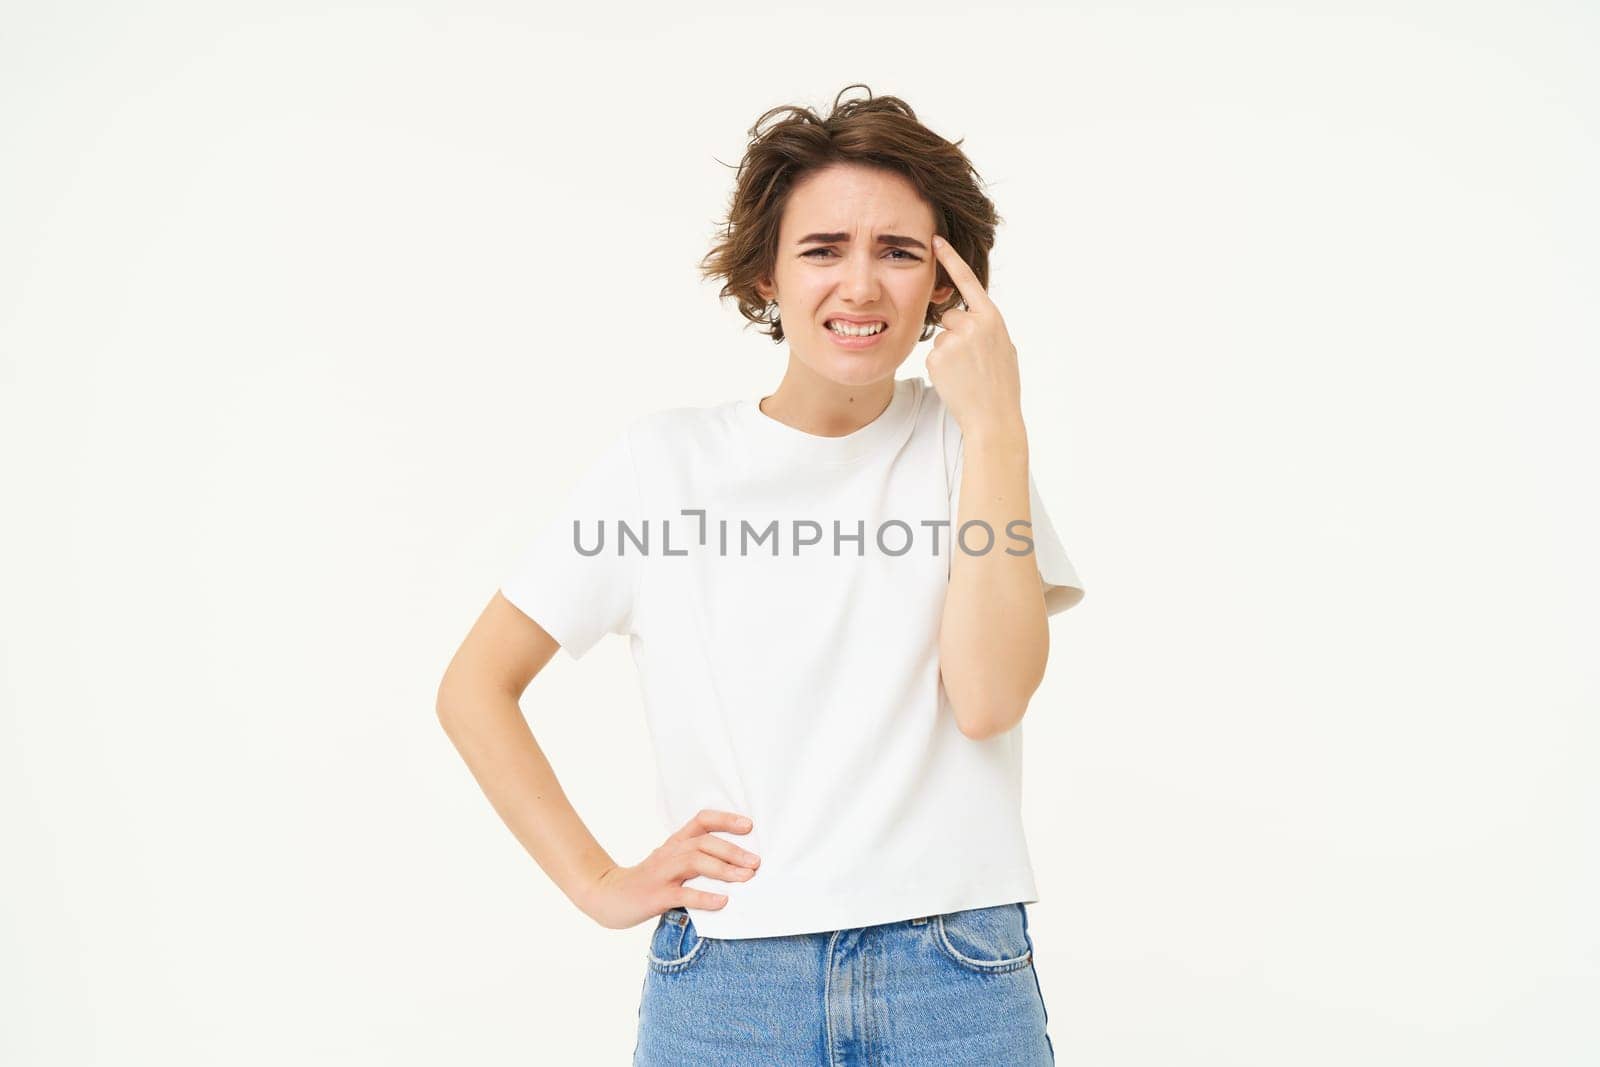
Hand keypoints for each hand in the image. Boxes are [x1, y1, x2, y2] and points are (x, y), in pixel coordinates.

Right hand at [579, 809, 760, 929]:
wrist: (607, 896)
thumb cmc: (647, 882)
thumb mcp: (670, 864)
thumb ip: (696, 861)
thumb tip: (737, 865)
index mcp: (675, 843)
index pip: (701, 821)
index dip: (725, 819)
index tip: (749, 826)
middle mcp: (669, 853)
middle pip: (704, 842)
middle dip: (733, 851)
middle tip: (756, 863)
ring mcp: (661, 874)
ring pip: (695, 862)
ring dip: (723, 869)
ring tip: (746, 878)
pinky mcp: (655, 896)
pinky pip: (682, 894)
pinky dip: (704, 897)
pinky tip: (722, 902)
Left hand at [927, 234, 1025, 435]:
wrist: (993, 417)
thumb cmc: (1002, 385)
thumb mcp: (1004, 347)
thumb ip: (987, 327)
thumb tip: (974, 318)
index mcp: (992, 318)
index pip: (968, 281)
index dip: (951, 259)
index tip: (936, 240)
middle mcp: (973, 324)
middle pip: (949, 315)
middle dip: (954, 333)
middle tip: (971, 360)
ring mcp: (954, 340)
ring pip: (941, 336)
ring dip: (948, 352)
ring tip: (966, 373)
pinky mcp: (937, 357)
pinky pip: (933, 354)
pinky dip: (941, 367)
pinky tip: (956, 380)